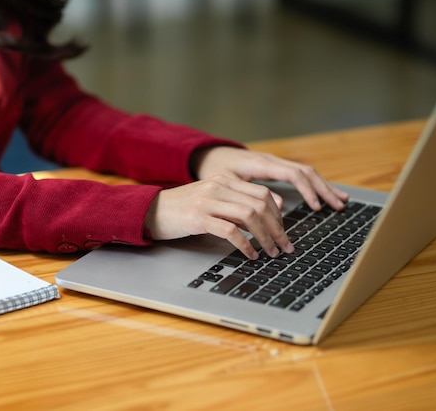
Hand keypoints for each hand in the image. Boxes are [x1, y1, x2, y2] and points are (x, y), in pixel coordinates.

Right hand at [144, 146, 348, 258]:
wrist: (151, 210)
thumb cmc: (182, 209)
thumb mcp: (211, 199)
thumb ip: (236, 202)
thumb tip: (269, 213)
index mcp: (224, 180)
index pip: (263, 193)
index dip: (278, 215)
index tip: (283, 232)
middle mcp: (219, 187)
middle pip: (261, 205)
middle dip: (278, 228)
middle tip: (285, 246)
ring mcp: (208, 201)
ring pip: (250, 216)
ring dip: (266, 237)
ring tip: (271, 252)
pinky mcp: (198, 218)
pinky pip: (231, 231)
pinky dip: (246, 245)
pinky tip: (250, 255)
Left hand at [191, 147, 348, 210]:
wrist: (207, 154)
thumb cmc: (214, 169)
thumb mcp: (228, 183)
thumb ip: (250, 193)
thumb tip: (280, 205)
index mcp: (262, 164)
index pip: (294, 174)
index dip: (308, 190)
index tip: (317, 206)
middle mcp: (272, 161)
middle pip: (307, 172)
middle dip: (325, 189)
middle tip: (340, 205)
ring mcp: (275, 163)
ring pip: (306, 171)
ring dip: (324, 186)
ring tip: (341, 200)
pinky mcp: (274, 167)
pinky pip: (299, 174)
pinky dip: (313, 184)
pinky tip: (323, 194)